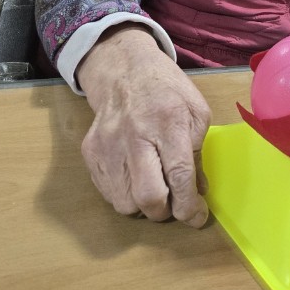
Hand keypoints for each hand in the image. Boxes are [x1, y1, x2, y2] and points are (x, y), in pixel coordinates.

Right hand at [76, 24, 212, 225]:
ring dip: (143, 206)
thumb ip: (199, 152)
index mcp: (169, 121)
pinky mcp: (91, 153)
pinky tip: (136, 176)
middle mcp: (135, 135)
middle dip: (165, 212)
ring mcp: (108, 145)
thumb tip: (198, 191)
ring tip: (154, 186)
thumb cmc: (167, 92)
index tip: (197, 217)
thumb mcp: (196, 112)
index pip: (179, 175)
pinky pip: (108, 194)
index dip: (190, 205)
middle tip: (175, 203)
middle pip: (148, 197)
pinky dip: (125, 195)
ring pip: (125, 203)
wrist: (125, 71)